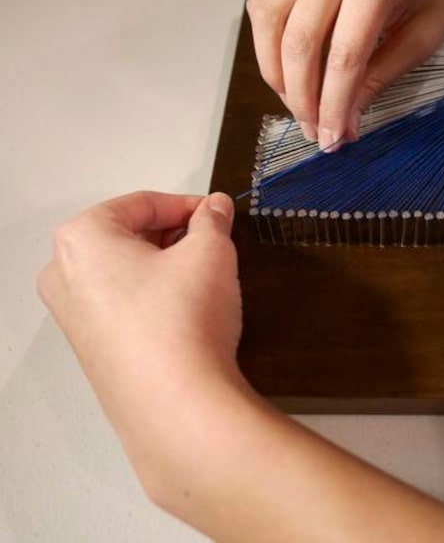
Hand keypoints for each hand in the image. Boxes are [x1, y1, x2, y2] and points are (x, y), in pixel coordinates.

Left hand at [37, 191, 244, 481]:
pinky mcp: (93, 350)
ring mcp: (74, 318)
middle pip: (127, 237)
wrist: (177, 402)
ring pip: (125, 273)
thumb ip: (212, 221)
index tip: (216, 213)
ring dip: (166, 267)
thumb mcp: (210, 252)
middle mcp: (64, 276)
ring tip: (206, 277)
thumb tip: (215, 209)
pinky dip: (155, 299)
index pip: (140, 204)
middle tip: (214, 242)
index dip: (186, 204)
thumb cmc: (181, 321)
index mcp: (81, 239)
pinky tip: (190, 311)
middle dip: (174, 236)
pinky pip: (125, 307)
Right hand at [246, 0, 443, 150]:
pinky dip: (270, 47)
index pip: (344, 55)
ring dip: (278, 75)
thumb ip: (379, 79)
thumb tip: (344, 124)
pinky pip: (268, 8)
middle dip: (303, 98)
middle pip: (300, 41)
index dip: (333, 104)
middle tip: (317, 132)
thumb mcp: (424, 38)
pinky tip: (290, 73)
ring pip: (271, 23)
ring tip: (301, 108)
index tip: (333, 139)